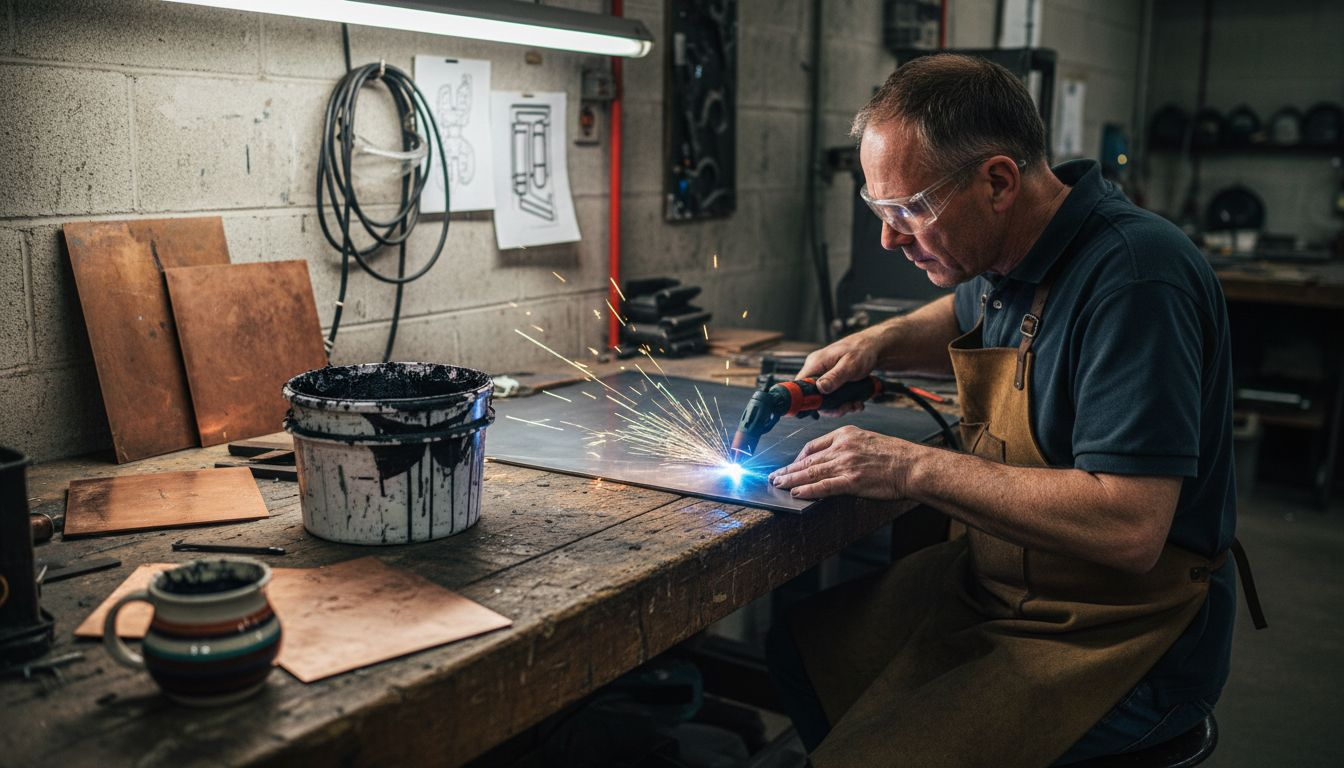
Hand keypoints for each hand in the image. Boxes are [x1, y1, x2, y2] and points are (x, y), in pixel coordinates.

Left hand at [767, 425, 918, 499]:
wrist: (913, 466)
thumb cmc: (896, 456)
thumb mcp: (868, 440)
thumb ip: (848, 447)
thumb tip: (832, 460)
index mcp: (846, 434)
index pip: (813, 445)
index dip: (798, 457)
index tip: (791, 464)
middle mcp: (843, 447)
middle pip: (807, 459)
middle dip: (788, 469)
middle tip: (774, 476)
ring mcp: (846, 464)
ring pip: (810, 472)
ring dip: (791, 479)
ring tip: (778, 485)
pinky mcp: (851, 481)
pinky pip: (823, 486)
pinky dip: (807, 490)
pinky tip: (796, 492)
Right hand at [797, 328, 884, 414]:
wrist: (874, 348)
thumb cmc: (862, 350)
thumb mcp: (850, 365)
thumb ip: (834, 377)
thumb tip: (820, 388)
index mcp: (816, 363)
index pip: (800, 385)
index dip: (806, 399)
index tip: (821, 408)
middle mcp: (817, 370)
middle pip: (814, 396)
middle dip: (831, 407)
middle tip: (846, 407)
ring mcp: (824, 376)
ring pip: (825, 399)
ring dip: (841, 406)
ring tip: (854, 404)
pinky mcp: (832, 381)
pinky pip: (833, 397)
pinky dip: (845, 402)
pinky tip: (856, 401)